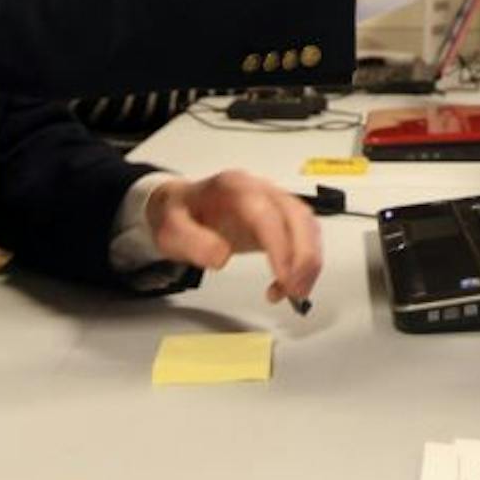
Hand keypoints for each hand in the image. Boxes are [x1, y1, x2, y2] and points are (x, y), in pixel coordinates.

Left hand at [145, 170, 321, 304]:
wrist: (182, 207)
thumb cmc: (180, 216)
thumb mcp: (171, 230)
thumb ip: (192, 242)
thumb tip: (221, 256)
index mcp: (234, 187)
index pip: (267, 214)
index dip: (280, 246)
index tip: (283, 276)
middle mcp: (260, 190)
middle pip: (297, 216)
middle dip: (303, 256)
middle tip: (294, 290)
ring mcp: (273, 201)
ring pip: (307, 225)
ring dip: (309, 261)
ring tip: (295, 292)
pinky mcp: (280, 217)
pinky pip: (306, 234)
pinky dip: (306, 260)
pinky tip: (291, 282)